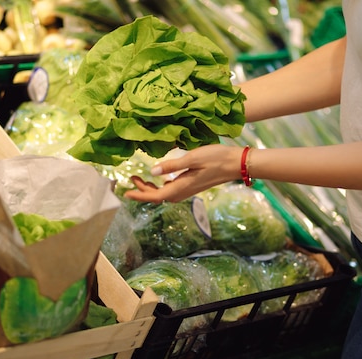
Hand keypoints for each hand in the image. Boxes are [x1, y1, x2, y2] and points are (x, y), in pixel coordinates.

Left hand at [124, 144, 243, 202]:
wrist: (236, 163)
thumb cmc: (216, 158)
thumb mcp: (192, 158)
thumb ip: (172, 165)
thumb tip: (152, 172)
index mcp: (181, 187)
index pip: (155, 196)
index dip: (139, 194)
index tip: (125, 192)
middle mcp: (183, 192)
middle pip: (157, 196)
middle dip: (142, 190)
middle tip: (131, 178)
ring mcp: (188, 189)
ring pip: (164, 193)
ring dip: (150, 188)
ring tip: (139, 178)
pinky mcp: (192, 185)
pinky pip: (171, 189)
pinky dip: (160, 186)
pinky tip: (159, 178)